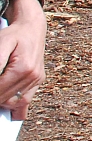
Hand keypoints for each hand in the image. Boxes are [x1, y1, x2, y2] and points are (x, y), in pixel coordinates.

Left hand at [0, 0, 45, 119]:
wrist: (32, 27)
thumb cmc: (14, 34)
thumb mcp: (0, 44)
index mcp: (23, 69)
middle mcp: (33, 76)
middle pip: (5, 99)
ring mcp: (37, 79)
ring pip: (15, 102)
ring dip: (3, 103)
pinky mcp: (38, 80)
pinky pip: (26, 100)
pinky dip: (17, 108)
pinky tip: (10, 113)